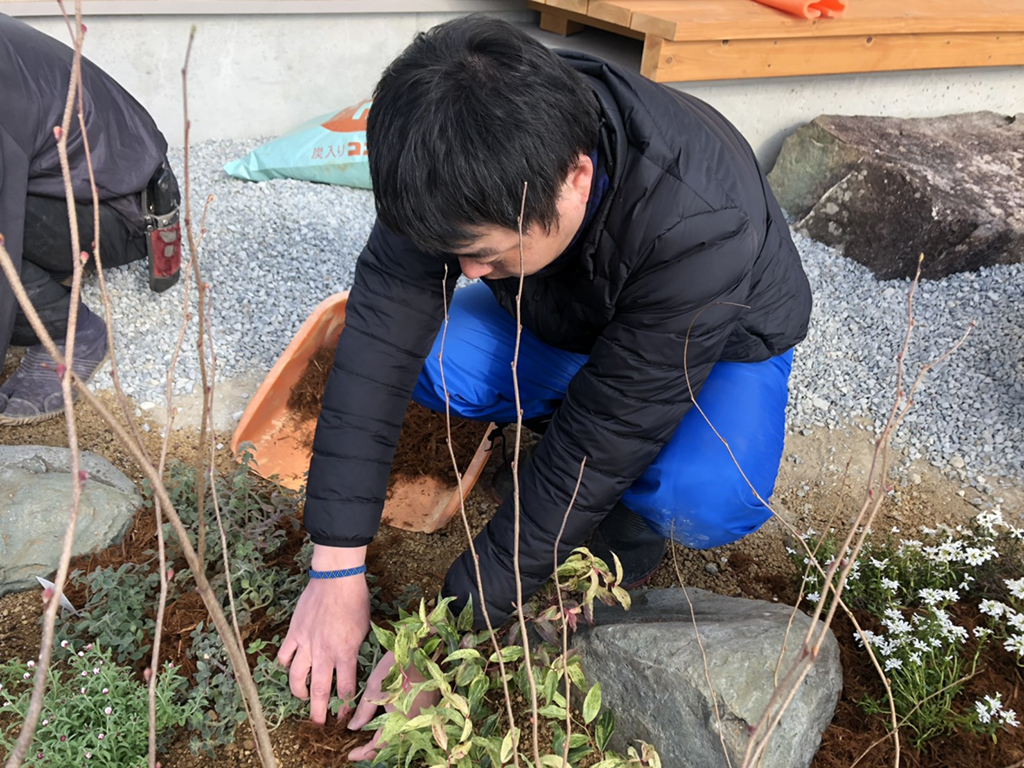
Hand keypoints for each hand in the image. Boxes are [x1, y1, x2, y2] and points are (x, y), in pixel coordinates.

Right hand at [277, 553, 369, 724]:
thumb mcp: (365, 629)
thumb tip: (354, 664)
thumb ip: (356, 650)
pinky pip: (284, 655)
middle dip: (318, 711)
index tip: (344, 714)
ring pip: (296, 677)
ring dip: (298, 691)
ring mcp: (306, 643)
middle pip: (318, 690)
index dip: (344, 705)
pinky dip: (284, 664)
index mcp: (345, 653)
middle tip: (317, 724)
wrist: (336, 578)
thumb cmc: (356, 601)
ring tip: (302, 696)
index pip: (345, 688)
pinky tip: (289, 667)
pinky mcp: (294, 633)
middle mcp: (324, 653)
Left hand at [347, 650, 440, 761]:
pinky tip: (388, 724)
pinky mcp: (430, 708)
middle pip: (393, 746)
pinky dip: (399, 729)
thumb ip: (363, 713)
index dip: (362, 752)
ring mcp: (425, 717)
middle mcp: (414, 725)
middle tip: (359, 748)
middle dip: (375, 750)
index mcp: (399, 723)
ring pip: (403, 737)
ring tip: (371, 739)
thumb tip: (353, 727)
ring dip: (388, 741)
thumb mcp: (373, 690)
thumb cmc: (393, 669)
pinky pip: (412, 726)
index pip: (378, 747)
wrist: (420, 650)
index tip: (350, 754)